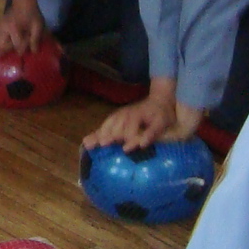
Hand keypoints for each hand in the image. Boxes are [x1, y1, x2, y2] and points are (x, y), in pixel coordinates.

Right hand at [0, 0, 48, 54]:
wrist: (24, 2)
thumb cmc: (31, 14)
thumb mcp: (37, 26)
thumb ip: (35, 39)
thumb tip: (34, 52)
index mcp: (15, 28)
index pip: (16, 43)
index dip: (20, 50)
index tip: (20, 55)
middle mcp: (4, 27)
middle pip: (0, 42)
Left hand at [83, 79, 200, 151]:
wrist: (163, 101)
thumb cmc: (139, 117)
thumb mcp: (120, 124)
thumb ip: (104, 133)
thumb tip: (85, 143)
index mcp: (121, 116)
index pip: (108, 124)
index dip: (101, 133)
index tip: (93, 144)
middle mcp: (131, 114)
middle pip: (119, 122)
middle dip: (112, 133)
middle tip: (105, 144)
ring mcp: (145, 116)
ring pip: (134, 123)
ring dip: (129, 135)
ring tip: (125, 147)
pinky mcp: (159, 121)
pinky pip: (153, 129)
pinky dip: (148, 136)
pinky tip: (143, 144)